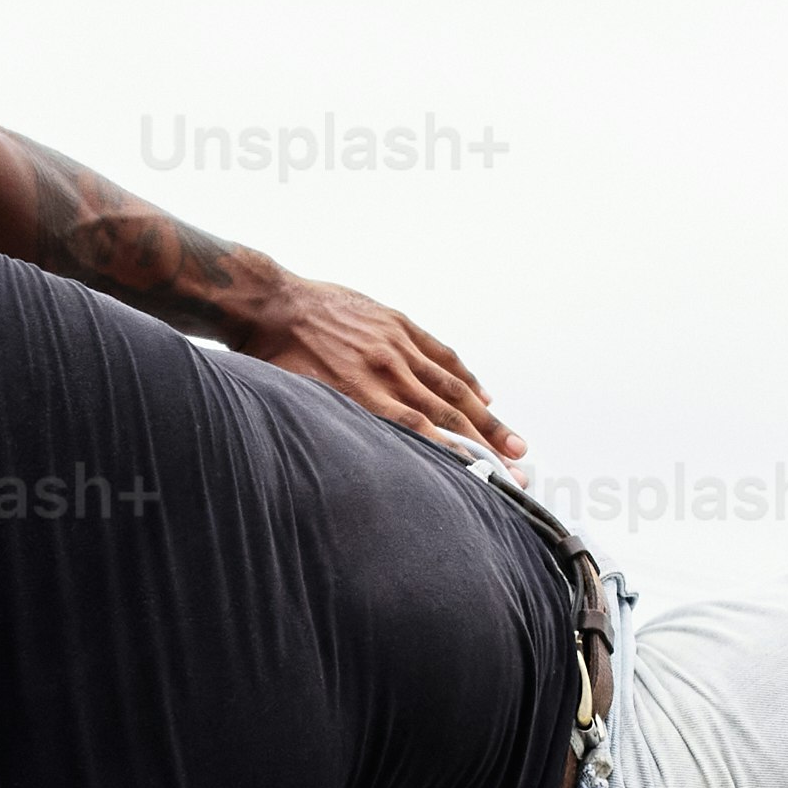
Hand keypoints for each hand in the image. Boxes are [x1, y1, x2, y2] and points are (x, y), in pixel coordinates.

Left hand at [236, 278, 519, 458]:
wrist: (270, 306)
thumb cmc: (276, 360)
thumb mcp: (302, 403)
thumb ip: (339, 430)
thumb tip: (365, 464)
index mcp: (362, 396)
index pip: (423, 434)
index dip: (460, 459)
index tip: (489, 481)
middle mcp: (386, 372)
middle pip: (448, 416)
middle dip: (486, 448)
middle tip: (517, 474)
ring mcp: (396, 344)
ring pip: (452, 387)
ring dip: (487, 418)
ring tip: (516, 444)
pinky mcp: (397, 323)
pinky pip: (441, 353)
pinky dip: (466, 376)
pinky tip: (484, 397)